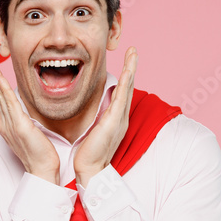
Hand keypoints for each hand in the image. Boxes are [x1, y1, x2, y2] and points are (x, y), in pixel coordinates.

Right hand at [0, 52, 59, 183]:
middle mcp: (4, 122)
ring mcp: (9, 124)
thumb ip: (24, 119)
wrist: (42, 169)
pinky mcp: (19, 126)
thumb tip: (22, 111)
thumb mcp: (29, 132)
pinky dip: (2, 90)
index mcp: (7, 123)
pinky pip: (9, 104)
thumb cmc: (40, 153)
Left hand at [74, 47, 137, 185]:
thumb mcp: (92, 133)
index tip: (125, 62)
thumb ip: (94, 121)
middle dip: (132, 68)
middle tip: (133, 51)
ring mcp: (119, 119)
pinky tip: (128, 70)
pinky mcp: (115, 121)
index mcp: (114, 119)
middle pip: (129, 87)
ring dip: (131, 69)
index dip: (124, 77)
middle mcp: (120, 117)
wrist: (90, 170)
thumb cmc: (87, 155)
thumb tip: (90, 113)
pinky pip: (122, 98)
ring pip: (128, 88)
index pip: (121, 94)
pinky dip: (126, 82)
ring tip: (133, 53)